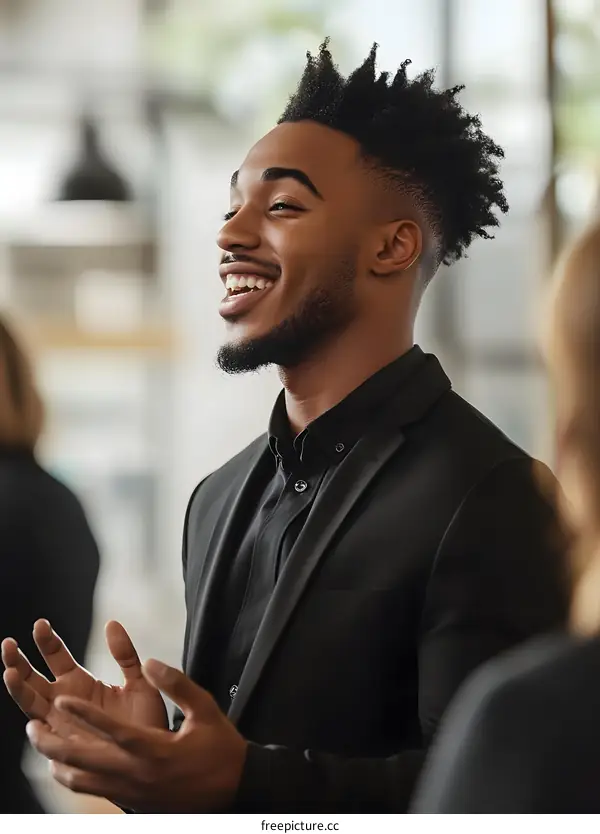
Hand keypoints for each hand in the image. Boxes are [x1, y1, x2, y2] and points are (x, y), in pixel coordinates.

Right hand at [2, 619, 167, 734]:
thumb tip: (112, 623)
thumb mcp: (139, 681)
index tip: (41, 624)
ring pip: (31, 705)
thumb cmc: (147, 720)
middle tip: (9, 643)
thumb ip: (125, 654)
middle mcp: (64, 702)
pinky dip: (36, 731)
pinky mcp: (66, 748)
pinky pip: (45, 740)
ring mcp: (61, 725)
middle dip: (18, 662)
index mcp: (80, 682)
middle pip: (32, 679)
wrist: (156, 757)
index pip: (56, 656)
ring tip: (9, 672)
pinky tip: (32, 720)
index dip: (47, 641)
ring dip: (18, 689)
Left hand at [25, 660, 247, 812]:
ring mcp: (133, 791)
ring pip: (84, 781)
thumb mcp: (205, 707)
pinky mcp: (135, 802)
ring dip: (59, 762)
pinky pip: (95, 791)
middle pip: (84, 762)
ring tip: (42, 744)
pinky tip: (66, 766)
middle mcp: (137, 773)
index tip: (61, 698)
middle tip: (32, 726)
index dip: (84, 713)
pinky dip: (75, 778)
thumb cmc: (220, 746)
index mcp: (154, 749)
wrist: (235, 789)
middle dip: (53, 744)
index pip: (111, 730)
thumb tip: (150, 660)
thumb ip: (176, 682)